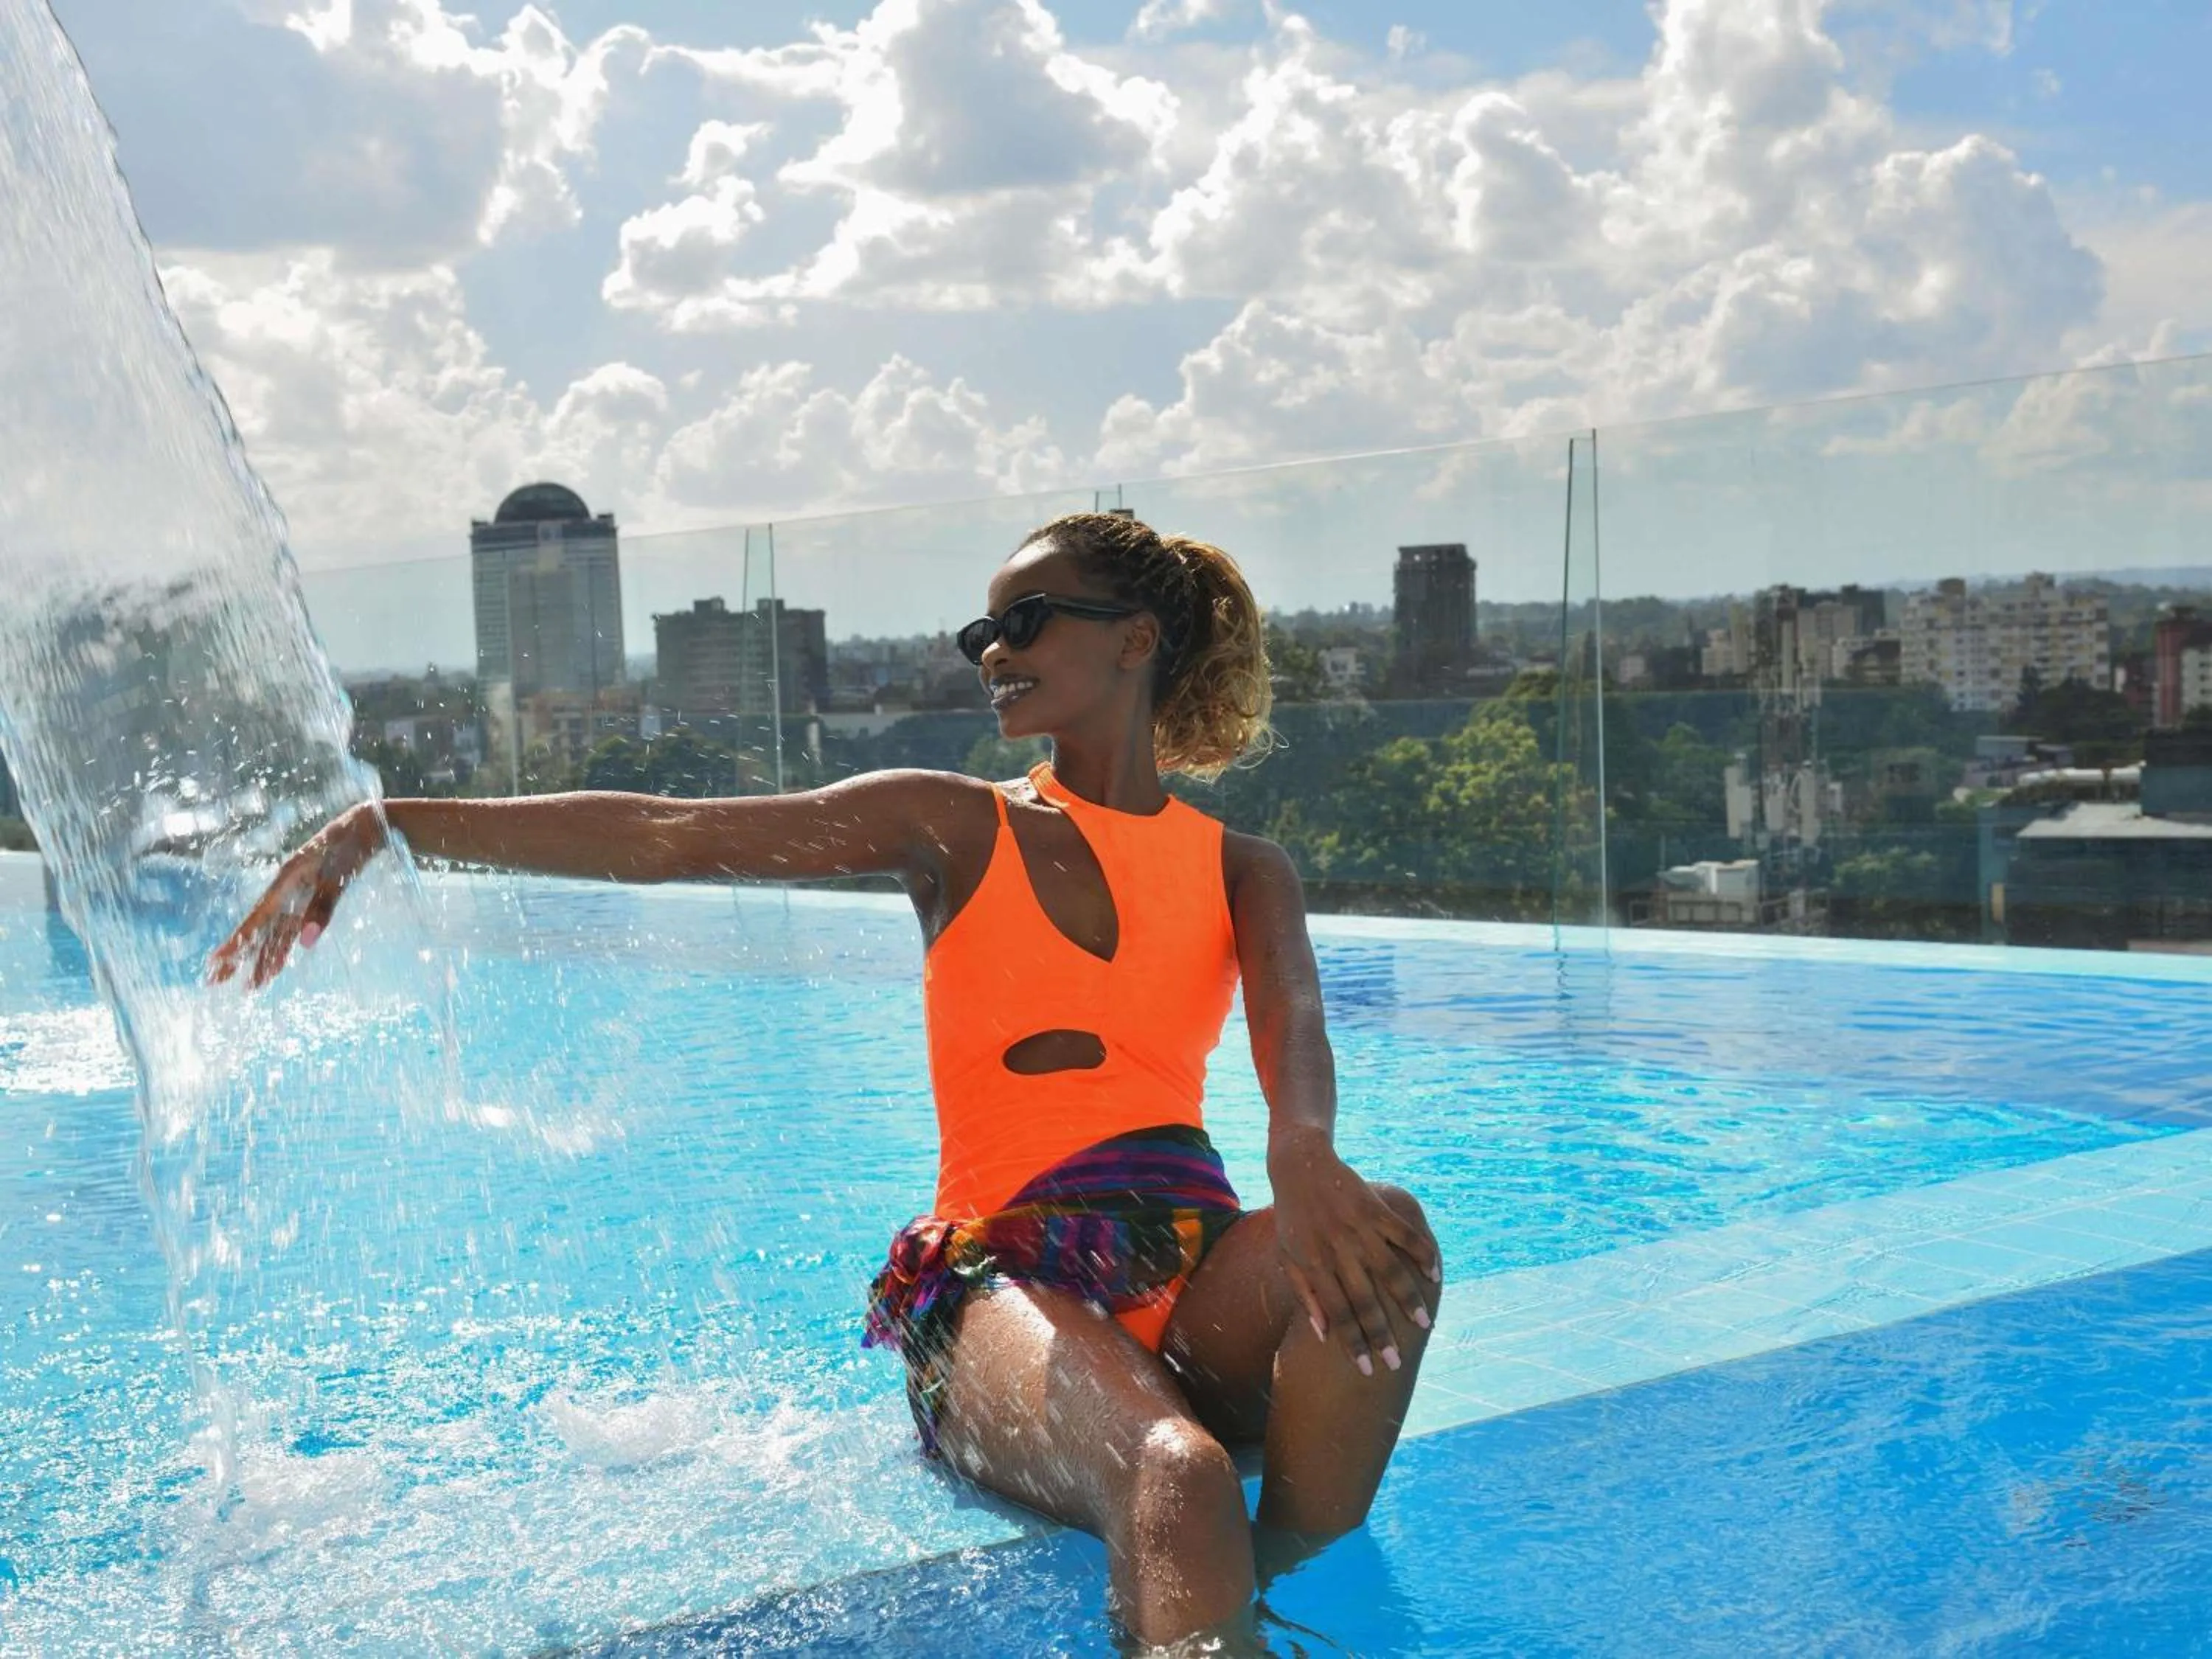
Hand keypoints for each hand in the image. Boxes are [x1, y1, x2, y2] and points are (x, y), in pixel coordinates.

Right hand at [207, 803, 385, 987]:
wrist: (367, 825)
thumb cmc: (352, 845)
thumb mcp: (339, 876)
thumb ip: (322, 907)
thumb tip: (305, 942)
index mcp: (286, 880)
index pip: (256, 918)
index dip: (236, 941)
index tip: (215, 961)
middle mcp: (287, 889)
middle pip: (259, 928)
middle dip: (240, 955)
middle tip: (217, 982)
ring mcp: (298, 893)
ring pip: (276, 932)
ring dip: (264, 957)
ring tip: (253, 986)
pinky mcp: (312, 896)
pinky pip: (292, 926)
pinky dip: (285, 945)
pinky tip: (278, 964)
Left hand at [1268, 1130, 1440, 1375]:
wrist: (1299, 1165)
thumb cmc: (1291, 1218)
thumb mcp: (1286, 1256)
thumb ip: (1304, 1295)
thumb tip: (1322, 1334)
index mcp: (1314, 1264)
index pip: (1336, 1313)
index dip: (1353, 1343)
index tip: (1369, 1369)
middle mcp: (1337, 1249)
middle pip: (1363, 1299)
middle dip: (1381, 1334)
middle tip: (1397, 1363)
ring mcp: (1358, 1227)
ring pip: (1389, 1270)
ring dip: (1408, 1299)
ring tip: (1424, 1324)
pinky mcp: (1374, 1207)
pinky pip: (1403, 1234)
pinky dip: (1421, 1253)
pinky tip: (1434, 1274)